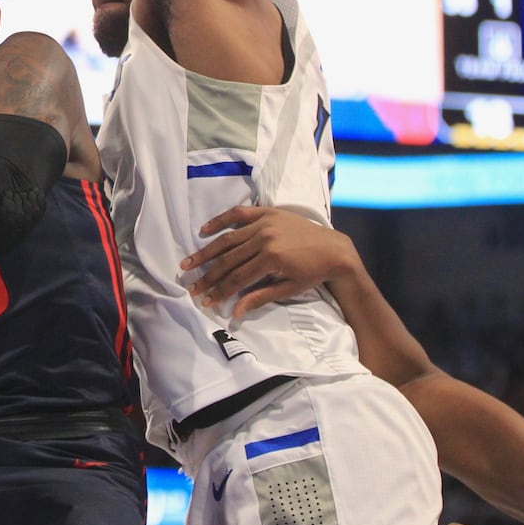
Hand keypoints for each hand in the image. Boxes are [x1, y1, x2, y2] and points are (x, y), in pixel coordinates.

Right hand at [181, 206, 356, 317]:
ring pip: (229, 238)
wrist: (334, 250)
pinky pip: (239, 214)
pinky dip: (220, 220)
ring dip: (206, 251)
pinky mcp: (268, 213)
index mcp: (272, 259)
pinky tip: (204, 230)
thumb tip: (233, 312)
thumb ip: (259, 297)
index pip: (238, 278)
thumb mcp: (288, 288)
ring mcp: (265, 223)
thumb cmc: (313, 273)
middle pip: (229, 259)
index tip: (205, 300)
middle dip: (208, 275)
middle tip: (192, 286)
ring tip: (188, 262)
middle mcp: (265, 238)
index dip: (220, 290)